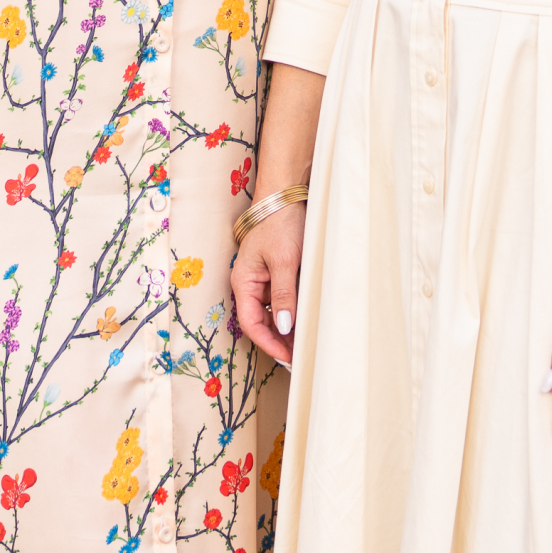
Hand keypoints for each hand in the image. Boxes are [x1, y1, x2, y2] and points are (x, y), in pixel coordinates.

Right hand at [229, 203, 306, 366]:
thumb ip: (283, 295)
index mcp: (244, 281)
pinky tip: (307, 321)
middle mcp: (250, 283)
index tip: (288, 357)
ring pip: (272, 313)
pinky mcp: (276, 272)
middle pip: (260, 321)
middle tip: (301, 356)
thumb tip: (283, 328)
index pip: (251, 323)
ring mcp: (263, 279)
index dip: (268, 344)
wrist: (286, 194)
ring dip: (287, 329)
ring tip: (306, 342)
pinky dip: (293, 312)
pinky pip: (282, 299)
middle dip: (278, 341)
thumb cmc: (280, 223)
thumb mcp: (283, 261)